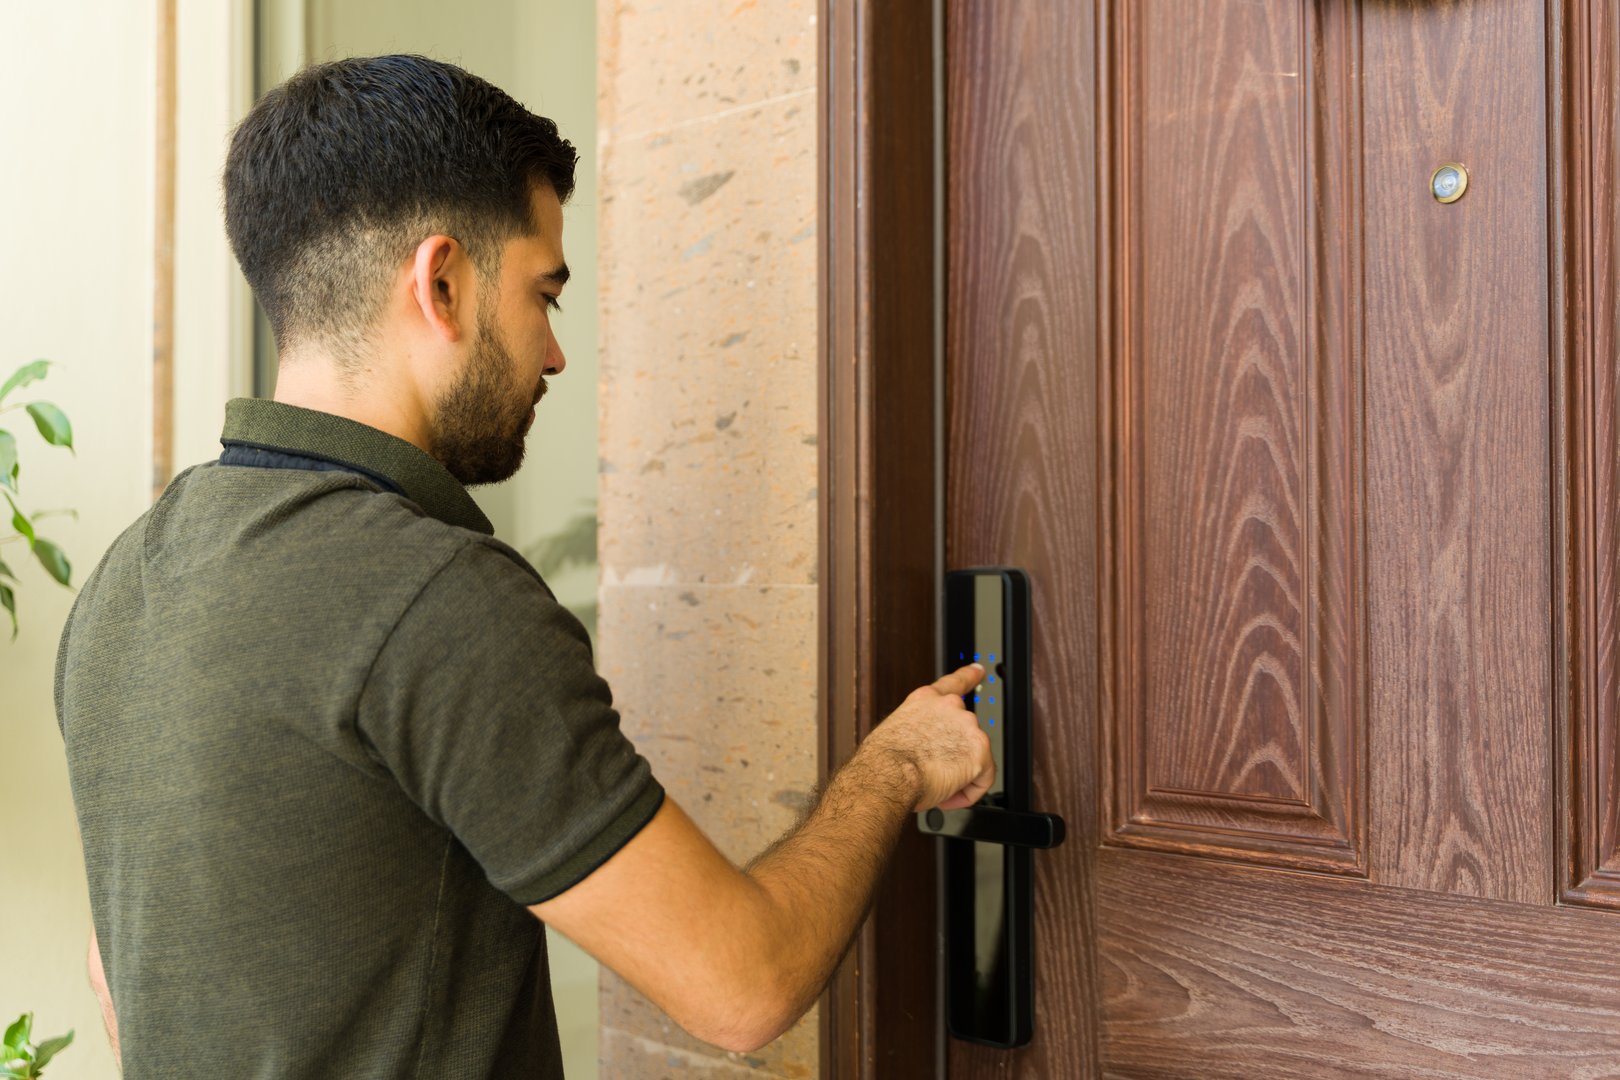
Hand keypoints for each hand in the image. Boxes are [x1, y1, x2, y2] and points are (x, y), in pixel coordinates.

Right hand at [863, 662, 995, 811]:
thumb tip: (920, 752)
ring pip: (974, 760)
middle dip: (953, 758)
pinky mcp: (980, 750)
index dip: (969, 676)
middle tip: (934, 775)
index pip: (953, 683)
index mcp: (925, 700)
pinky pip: (983, 780)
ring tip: (934, 787)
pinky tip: (948, 796)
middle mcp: (950, 707)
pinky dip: (968, 793)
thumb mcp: (895, 733)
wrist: (888, 773)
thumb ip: (917, 732)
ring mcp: (967, 726)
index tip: (979, 670)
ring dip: (958, 777)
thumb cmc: (882, 761)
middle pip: (965, 735)